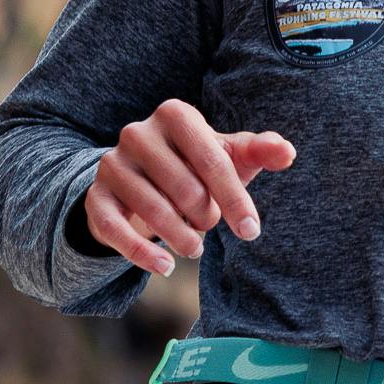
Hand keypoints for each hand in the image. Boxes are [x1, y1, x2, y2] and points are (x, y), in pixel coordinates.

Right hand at [83, 99, 294, 277]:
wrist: (143, 181)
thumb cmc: (197, 166)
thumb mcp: (230, 155)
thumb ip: (260, 150)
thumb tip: (287, 153)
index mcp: (175, 115)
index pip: (212, 161)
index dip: (235, 200)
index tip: (251, 231)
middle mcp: (137, 133)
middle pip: (185, 189)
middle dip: (206, 216)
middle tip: (209, 222)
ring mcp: (112, 164)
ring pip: (153, 210)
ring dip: (182, 238)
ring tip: (194, 247)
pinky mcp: (96, 197)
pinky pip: (116, 229)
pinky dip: (142, 254)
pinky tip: (165, 268)